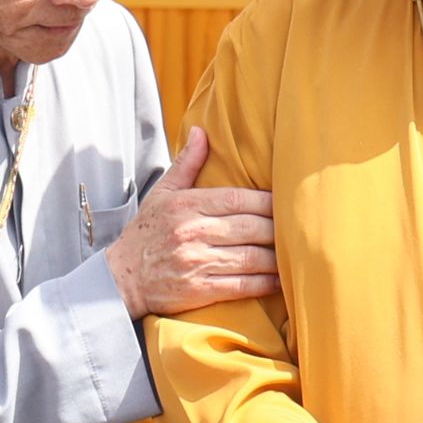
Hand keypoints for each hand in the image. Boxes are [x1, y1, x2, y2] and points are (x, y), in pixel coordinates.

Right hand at [112, 128, 277, 317]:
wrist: (121, 279)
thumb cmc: (145, 233)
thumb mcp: (161, 194)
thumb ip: (186, 164)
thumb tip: (201, 131)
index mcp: (186, 205)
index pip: (239, 199)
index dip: (270, 201)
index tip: (288, 202)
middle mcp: (192, 232)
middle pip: (251, 227)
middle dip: (279, 228)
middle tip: (301, 227)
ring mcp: (197, 262)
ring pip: (252, 257)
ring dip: (279, 257)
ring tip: (296, 253)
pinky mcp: (200, 290)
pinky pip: (243, 285)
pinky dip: (266, 283)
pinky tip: (280, 279)